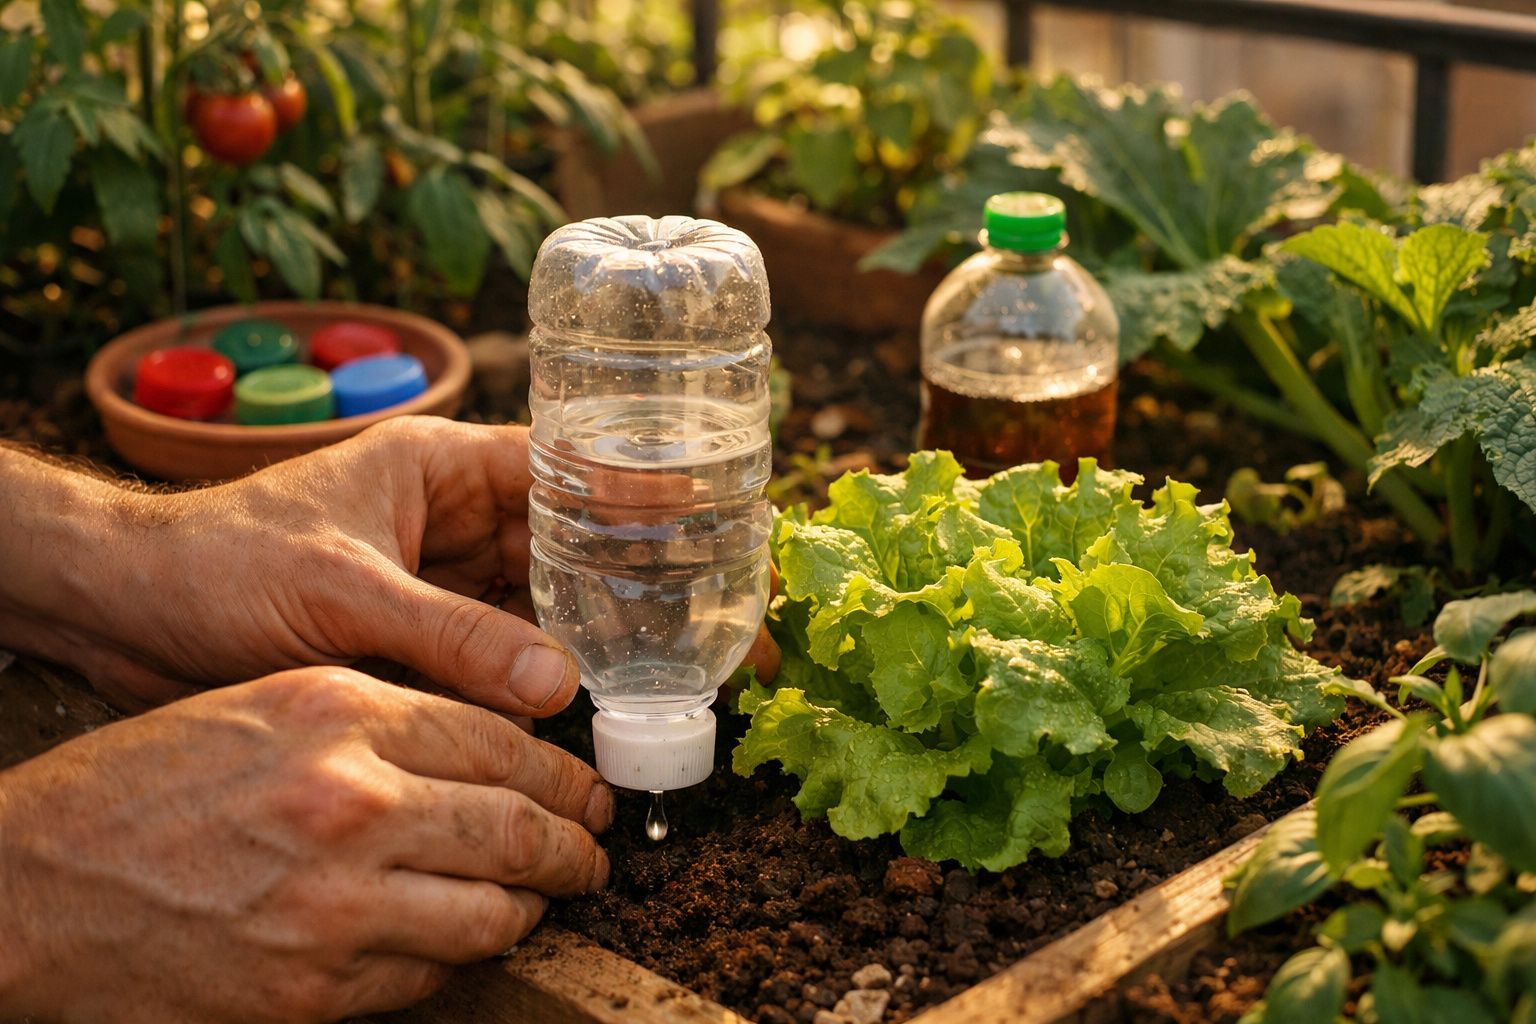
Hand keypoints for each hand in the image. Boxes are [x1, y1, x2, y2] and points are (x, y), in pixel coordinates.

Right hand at [0, 667, 612, 1022]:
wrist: (37, 882)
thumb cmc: (147, 784)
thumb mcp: (270, 706)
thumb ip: (386, 719)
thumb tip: (492, 750)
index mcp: (341, 715)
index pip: (502, 743)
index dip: (563, 772)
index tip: (587, 789)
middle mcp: (350, 802)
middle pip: (517, 828)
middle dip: (575, 846)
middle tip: (592, 853)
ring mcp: (334, 905)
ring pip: (492, 915)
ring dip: (530, 910)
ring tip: (539, 901)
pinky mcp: (312, 991)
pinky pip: (428, 978)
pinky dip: (457, 961)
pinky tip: (457, 942)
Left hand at [3, 417, 777, 710]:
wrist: (123, 612)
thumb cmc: (216, 563)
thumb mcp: (342, 592)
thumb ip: (451, 636)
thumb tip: (559, 688)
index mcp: (439, 466)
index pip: (563, 468)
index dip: (640, 494)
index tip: (712, 522)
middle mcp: (451, 518)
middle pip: (570, 544)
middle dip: (638, 580)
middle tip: (716, 620)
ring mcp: (438, 579)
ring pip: (541, 605)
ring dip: (597, 636)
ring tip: (676, 670)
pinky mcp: (417, 635)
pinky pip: (498, 653)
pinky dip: (541, 678)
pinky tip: (594, 707)